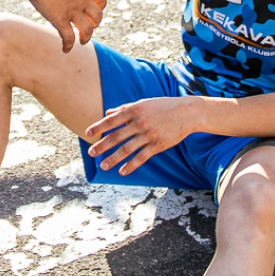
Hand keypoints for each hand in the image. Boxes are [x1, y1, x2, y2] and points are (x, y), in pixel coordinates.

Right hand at [27, 0, 104, 50]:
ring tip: (81, 41)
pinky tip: (66, 50)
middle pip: (97, 15)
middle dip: (95, 23)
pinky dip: (69, 45)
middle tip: (88, 27)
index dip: (100, 5)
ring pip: (86, 29)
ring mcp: (72, 10)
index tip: (96, 9)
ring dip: (85, 37)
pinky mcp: (60, 20)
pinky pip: (68, 37)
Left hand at [84, 96, 199, 175]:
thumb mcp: (143, 104)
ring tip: (103, 166)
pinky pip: (141, 157)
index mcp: (135, 110)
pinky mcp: (158, 145)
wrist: (187, 112)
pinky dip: (130, 165)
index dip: (99, 127)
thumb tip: (107, 113)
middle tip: (91, 152)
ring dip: (113, 158)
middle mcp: (140, 122)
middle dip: (102, 145)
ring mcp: (149, 134)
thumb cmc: (163, 106)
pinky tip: (122, 172)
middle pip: (116, 136)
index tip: (87, 134)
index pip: (112, 120)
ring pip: (127, 149)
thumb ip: (124, 109)